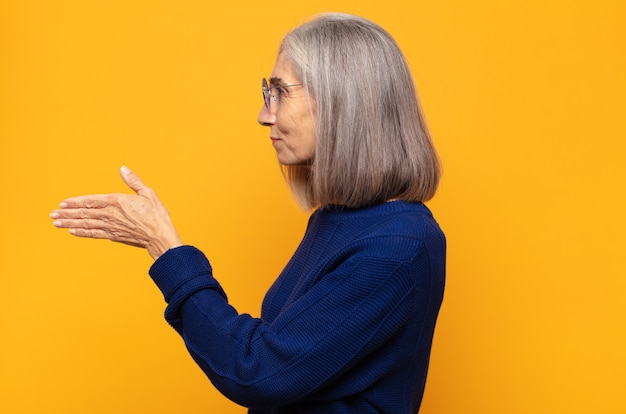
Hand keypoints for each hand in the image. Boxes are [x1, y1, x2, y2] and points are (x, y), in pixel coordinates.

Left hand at [51, 166, 182, 259]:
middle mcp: (111, 214)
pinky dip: (82, 232)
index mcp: (118, 202)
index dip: (75, 202)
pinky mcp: (114, 236)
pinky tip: (72, 231)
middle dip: (67, 213)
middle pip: (85, 213)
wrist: (160, 236)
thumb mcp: (148, 193)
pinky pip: (94, 233)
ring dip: (70, 223)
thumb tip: (123, 169)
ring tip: (56, 223)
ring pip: (86, 224)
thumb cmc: (156, 215)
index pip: (91, 201)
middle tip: (52, 214)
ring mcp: (111, 226)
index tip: (62, 203)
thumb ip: (134, 181)